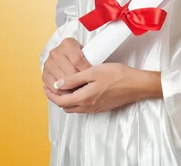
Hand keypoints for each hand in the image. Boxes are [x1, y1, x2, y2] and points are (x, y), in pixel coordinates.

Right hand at [42, 37, 91, 95]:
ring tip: (80, 91)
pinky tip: (70, 93)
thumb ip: (89, 57)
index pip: (77, 60)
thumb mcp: (85, 51)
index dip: (85, 70)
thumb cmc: (79, 54)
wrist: (64, 55)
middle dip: (80, 81)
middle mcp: (55, 52)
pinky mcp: (44, 75)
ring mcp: (48, 64)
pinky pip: (54, 88)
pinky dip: (62, 93)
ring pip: (62, 81)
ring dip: (72, 89)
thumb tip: (95, 70)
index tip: (91, 76)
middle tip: (87, 87)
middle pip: (70, 72)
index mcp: (67, 44)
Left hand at [42, 63, 162, 112]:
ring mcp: (95, 108)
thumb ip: (74, 79)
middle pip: (66, 106)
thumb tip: (58, 84)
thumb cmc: (116, 75)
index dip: (50, 94)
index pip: (61, 100)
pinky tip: (78, 90)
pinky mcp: (101, 107)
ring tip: (63, 88)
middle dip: (56, 98)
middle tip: (51, 87)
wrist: (135, 85)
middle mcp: (87, 106)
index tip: (45, 86)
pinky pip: (82, 107)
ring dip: (65, 100)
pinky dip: (75, 100)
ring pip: (74, 108)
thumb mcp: (93, 72)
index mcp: (84, 98)